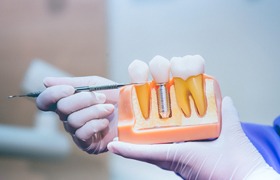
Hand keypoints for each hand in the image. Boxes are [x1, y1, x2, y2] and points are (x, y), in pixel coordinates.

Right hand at [36, 76, 118, 153]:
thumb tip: (45, 82)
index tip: (71, 89)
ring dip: (94, 111)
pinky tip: (106, 122)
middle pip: (61, 109)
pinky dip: (96, 124)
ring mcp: (77, 132)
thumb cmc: (114, 95)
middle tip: (102, 97)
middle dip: (83, 100)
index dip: (53, 94)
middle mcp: (69, 118)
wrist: (134, 109)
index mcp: (68, 102)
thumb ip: (72, 82)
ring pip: (73, 120)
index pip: (45, 102)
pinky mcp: (87, 144)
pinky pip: (82, 133)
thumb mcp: (94, 83)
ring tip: (108, 108)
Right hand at [108, 97, 276, 178]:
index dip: (153, 126)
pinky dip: (130, 151)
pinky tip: (115, 146)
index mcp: (186, 144)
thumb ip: (225, 113)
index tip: (142, 113)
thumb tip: (225, 97)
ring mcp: (172, 156)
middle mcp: (177, 151)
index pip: (165, 135)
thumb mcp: (229, 130)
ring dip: (128, 144)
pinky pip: (147, 155)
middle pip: (151, 142)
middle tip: (124, 122)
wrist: (243, 179)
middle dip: (136, 134)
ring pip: (144, 149)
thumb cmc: (237, 160)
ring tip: (114, 137)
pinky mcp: (171, 158)